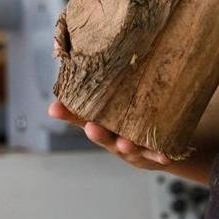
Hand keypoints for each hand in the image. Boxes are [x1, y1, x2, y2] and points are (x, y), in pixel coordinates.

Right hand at [47, 100, 170, 169]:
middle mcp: (114, 140)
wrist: (160, 149)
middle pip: (103, 138)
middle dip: (98, 134)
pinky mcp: (154, 154)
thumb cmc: (128, 126)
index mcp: (101, 127)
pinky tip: (164, 154)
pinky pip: (157, 155)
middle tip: (92, 128)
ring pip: (129, 148)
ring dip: (127, 146)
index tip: (54, 109)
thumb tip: (72, 63)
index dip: (67, 114)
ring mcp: (134, 149)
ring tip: (126, 143)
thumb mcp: (109, 113)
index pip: (80, 119)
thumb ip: (95, 95)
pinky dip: (159, 155)